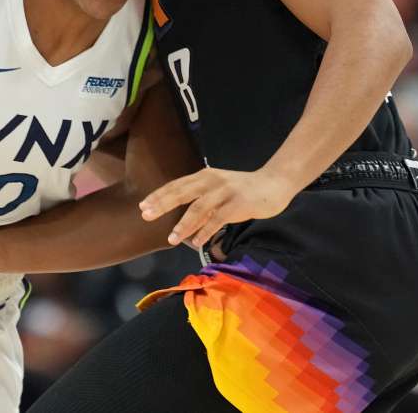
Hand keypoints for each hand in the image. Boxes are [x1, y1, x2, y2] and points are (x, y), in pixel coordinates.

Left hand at [139, 167, 296, 247]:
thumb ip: (201, 199)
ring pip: (199, 207)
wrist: (274, 183)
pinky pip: (218, 218)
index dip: (159, 195)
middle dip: (163, 204)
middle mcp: (212, 180)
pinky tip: (196, 241)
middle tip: (146, 215)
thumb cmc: (243, 189)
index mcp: (204, 175)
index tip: (143, 206)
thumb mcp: (218, 189)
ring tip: (172, 238)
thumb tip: (181, 218)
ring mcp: (225, 192)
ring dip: (184, 224)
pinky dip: (206, 230)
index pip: (177, 185)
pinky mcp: (238, 204)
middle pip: (182, 192)